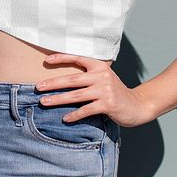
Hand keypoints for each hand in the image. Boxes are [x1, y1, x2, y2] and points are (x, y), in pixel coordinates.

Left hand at [37, 53, 154, 126]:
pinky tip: (65, 119)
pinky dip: (75, 115)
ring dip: (58, 99)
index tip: (46, 60)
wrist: (137, 105)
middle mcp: (101, 76)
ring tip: (44, 102)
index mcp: (99, 66)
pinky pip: (86, 110)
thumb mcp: (103, 78)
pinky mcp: (108, 104)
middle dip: (53, 83)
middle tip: (38, 87)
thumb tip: (61, 78)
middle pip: (72, 79)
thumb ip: (87, 75)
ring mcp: (105, 90)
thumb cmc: (115, 91)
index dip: (61, 58)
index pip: (77, 58)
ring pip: (76, 95)